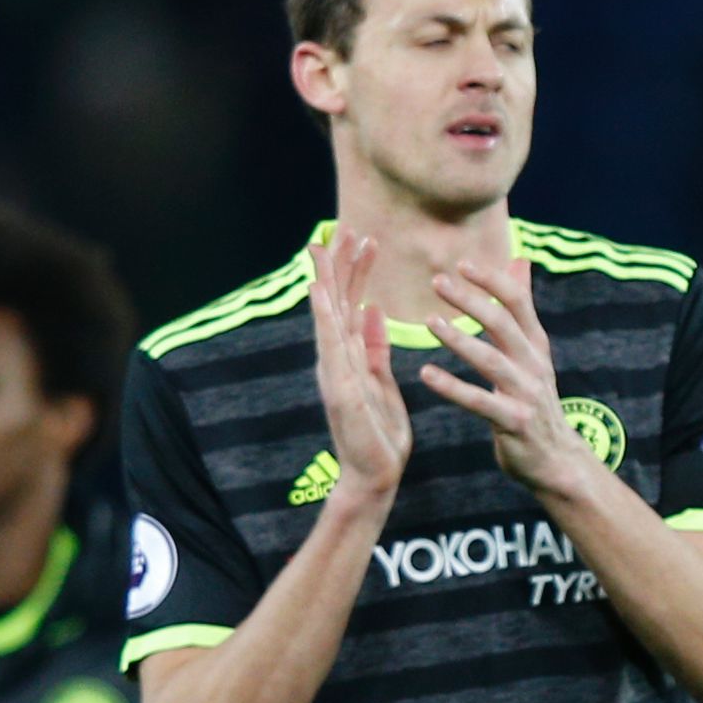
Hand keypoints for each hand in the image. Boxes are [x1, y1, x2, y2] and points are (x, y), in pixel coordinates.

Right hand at [307, 231, 414, 505]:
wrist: (375, 475)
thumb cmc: (379, 434)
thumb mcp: (382, 381)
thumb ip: (374, 346)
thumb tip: (373, 309)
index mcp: (349, 355)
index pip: (350, 303)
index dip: (356, 270)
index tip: (365, 237)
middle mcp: (336, 358)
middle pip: (334, 302)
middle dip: (339, 264)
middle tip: (344, 226)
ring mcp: (333, 372)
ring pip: (327, 317)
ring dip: (326, 281)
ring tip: (324, 247)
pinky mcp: (338, 388)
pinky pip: (330, 347)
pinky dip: (324, 318)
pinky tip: (321, 292)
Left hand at [419, 257, 598, 498]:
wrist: (557, 459)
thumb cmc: (535, 401)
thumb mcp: (533, 352)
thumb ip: (522, 309)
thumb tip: (520, 262)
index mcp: (536, 345)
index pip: (517, 302)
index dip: (492, 280)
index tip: (462, 263)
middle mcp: (534, 365)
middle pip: (503, 324)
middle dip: (470, 300)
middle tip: (437, 282)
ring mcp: (526, 394)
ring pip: (491, 360)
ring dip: (459, 340)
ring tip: (429, 323)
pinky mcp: (513, 422)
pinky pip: (479, 402)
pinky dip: (452, 387)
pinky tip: (426, 374)